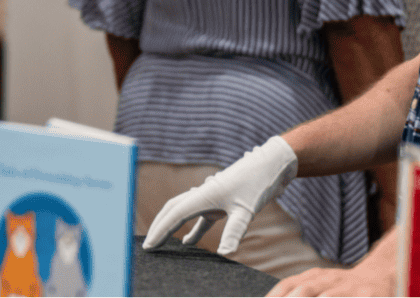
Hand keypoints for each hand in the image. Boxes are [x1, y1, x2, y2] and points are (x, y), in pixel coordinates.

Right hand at [142, 136, 296, 253]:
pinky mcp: (221, 202)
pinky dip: (193, 230)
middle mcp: (203, 193)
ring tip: (161, 242)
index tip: (149, 246)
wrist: (271, 165)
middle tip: (149, 245)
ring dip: (172, 225)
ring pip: (184, 211)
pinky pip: (200, 218)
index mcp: (204, 194)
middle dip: (160, 226)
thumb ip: (234, 231)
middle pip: (173, 209)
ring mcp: (211, 197)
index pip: (175, 214)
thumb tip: (225, 254)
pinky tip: (189, 243)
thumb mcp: (247, 209)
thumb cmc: (258, 183)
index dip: (160, 230)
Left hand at [267, 228, 397, 296]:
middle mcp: (328, 280)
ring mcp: (347, 288)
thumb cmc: (344, 287)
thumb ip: (300, 292)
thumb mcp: (321, 286)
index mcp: (314, 277)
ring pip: (327, 296)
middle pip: (305, 291)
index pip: (289, 284)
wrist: (379, 276)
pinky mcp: (366, 296)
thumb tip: (278, 297)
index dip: (276, 294)